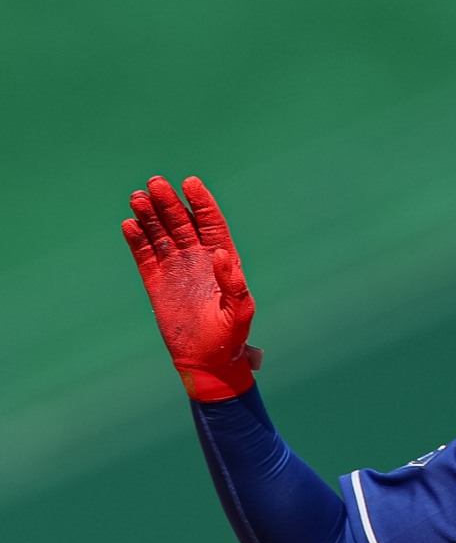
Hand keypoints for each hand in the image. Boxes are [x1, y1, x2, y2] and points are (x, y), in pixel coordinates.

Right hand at [122, 176, 258, 400]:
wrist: (206, 360)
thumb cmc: (229, 336)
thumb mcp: (239, 310)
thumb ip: (234, 282)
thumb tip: (221, 253)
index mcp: (222, 260)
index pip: (211, 222)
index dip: (201, 201)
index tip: (190, 183)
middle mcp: (197, 258)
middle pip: (181, 221)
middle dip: (169, 201)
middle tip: (155, 184)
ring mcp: (175, 267)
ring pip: (160, 233)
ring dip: (149, 215)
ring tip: (138, 198)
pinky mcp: (155, 280)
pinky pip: (144, 254)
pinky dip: (136, 239)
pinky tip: (129, 224)